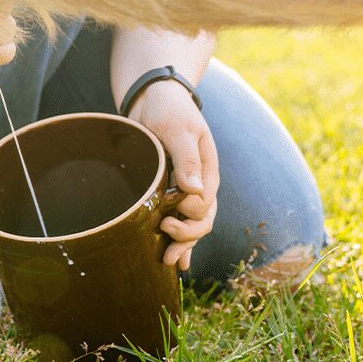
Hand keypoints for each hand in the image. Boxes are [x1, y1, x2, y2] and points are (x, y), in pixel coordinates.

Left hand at [128, 81, 218, 270]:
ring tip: (167, 260)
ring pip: (194, 226)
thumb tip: (195, 191)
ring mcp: (187, 191)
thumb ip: (187, 159)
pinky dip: (182, 243)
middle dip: (187, 235)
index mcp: (208, 171)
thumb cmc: (169, 111)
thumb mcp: (178, 130)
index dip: (189, 214)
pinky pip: (182, 222)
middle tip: (165, 235)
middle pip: (203, 220)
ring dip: (184, 244)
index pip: (205, 204)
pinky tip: (177, 261)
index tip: (167, 212)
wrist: (154, 100)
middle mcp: (201, 185)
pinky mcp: (171, 193)